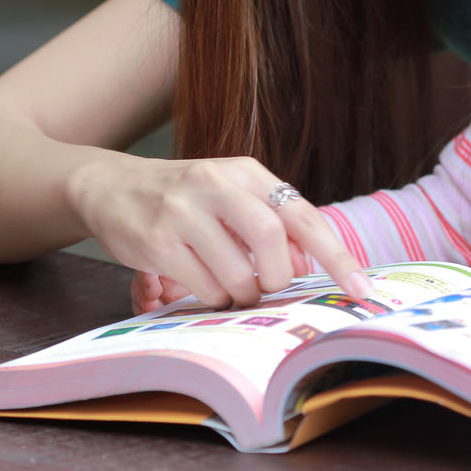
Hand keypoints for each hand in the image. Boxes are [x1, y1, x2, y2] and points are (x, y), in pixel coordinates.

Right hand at [76, 153, 372, 308]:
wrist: (110, 185)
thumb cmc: (183, 197)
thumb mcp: (231, 195)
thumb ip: (271, 223)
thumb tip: (307, 262)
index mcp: (246, 172)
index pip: (303, 215)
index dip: (336, 255)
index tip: (361, 290)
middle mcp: (217, 184)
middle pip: (272, 240)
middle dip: (276, 278)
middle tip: (265, 286)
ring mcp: (184, 212)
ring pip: (237, 273)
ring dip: (241, 293)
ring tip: (227, 286)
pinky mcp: (157, 241)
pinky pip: (203, 287)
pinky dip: (210, 298)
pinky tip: (197, 283)